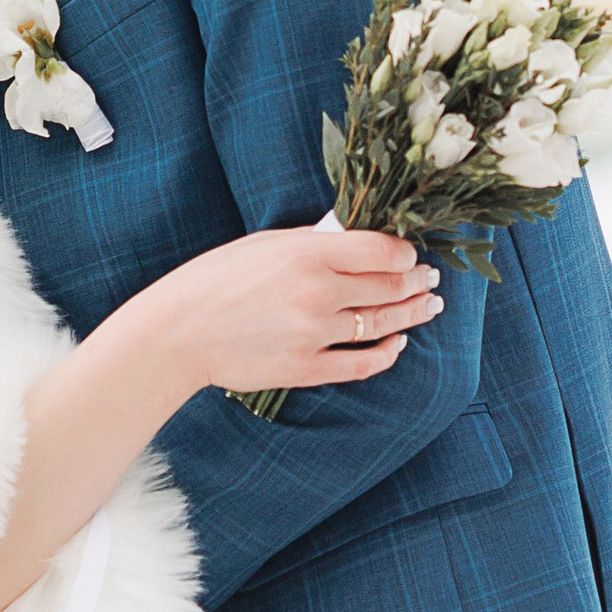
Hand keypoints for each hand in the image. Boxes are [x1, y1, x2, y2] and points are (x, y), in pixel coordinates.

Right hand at [158, 219, 440, 398]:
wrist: (179, 330)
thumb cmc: (217, 278)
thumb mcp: (267, 244)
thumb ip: (314, 244)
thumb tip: (360, 243)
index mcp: (308, 253)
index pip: (382, 250)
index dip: (406, 254)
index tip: (412, 255)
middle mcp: (317, 293)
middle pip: (390, 287)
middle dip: (418, 282)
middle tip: (433, 280)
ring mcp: (314, 333)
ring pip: (382, 323)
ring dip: (413, 314)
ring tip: (429, 307)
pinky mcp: (307, 368)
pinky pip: (363, 363)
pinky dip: (387, 353)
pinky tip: (398, 344)